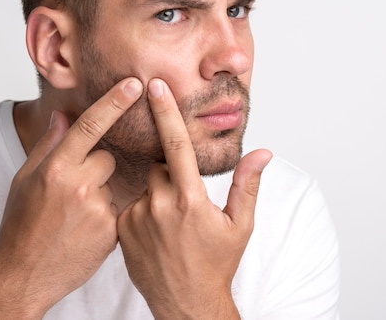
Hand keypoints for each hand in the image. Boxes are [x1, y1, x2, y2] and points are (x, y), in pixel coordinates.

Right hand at [0, 77, 142, 318]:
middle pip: (107, 158)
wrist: (23, 274)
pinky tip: (85, 231)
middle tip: (74, 193)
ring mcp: (97, 209)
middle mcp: (78, 185)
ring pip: (112, 185)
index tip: (133, 84)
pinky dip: (105, 216)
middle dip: (96, 168)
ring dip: (100, 194)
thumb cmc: (20, 225)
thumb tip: (63, 114)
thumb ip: (48, 145)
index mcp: (55, 168)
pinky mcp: (111, 230)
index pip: (90, 125)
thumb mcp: (24, 180)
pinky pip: (118, 208)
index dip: (114, 101)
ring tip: (75, 217)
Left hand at [117, 78, 271, 319]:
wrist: (186, 304)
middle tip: (185, 203)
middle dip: (172, 173)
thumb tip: (263, 153)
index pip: (177, 144)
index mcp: (191, 199)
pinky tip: (156, 232)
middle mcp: (161, 205)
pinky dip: (144, 209)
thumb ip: (248, 184)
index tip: (155, 86)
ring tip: (172, 223)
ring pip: (147, 185)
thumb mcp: (240, 226)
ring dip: (159, 193)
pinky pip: (132, 203)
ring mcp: (138, 218)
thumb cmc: (217, 264)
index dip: (166, 112)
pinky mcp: (122, 229)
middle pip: (161, 166)